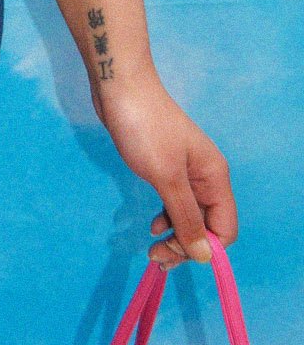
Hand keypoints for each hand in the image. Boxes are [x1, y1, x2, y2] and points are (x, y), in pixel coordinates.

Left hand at [92, 66, 237, 269]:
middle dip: (185, 246)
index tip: (174, 255)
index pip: (224, 228)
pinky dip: (165, 216)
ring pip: (188, 214)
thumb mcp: (166, 178)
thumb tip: (204, 256)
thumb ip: (186, 217)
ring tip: (152, 249)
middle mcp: (205, 176)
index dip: (205, 248)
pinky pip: (173, 200)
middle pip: (206, 224)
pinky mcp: (164, 164)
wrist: (120, 86)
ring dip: (174, 234)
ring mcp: (184, 170)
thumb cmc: (145, 129)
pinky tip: (151, 224)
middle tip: (155, 257)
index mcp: (214, 177)